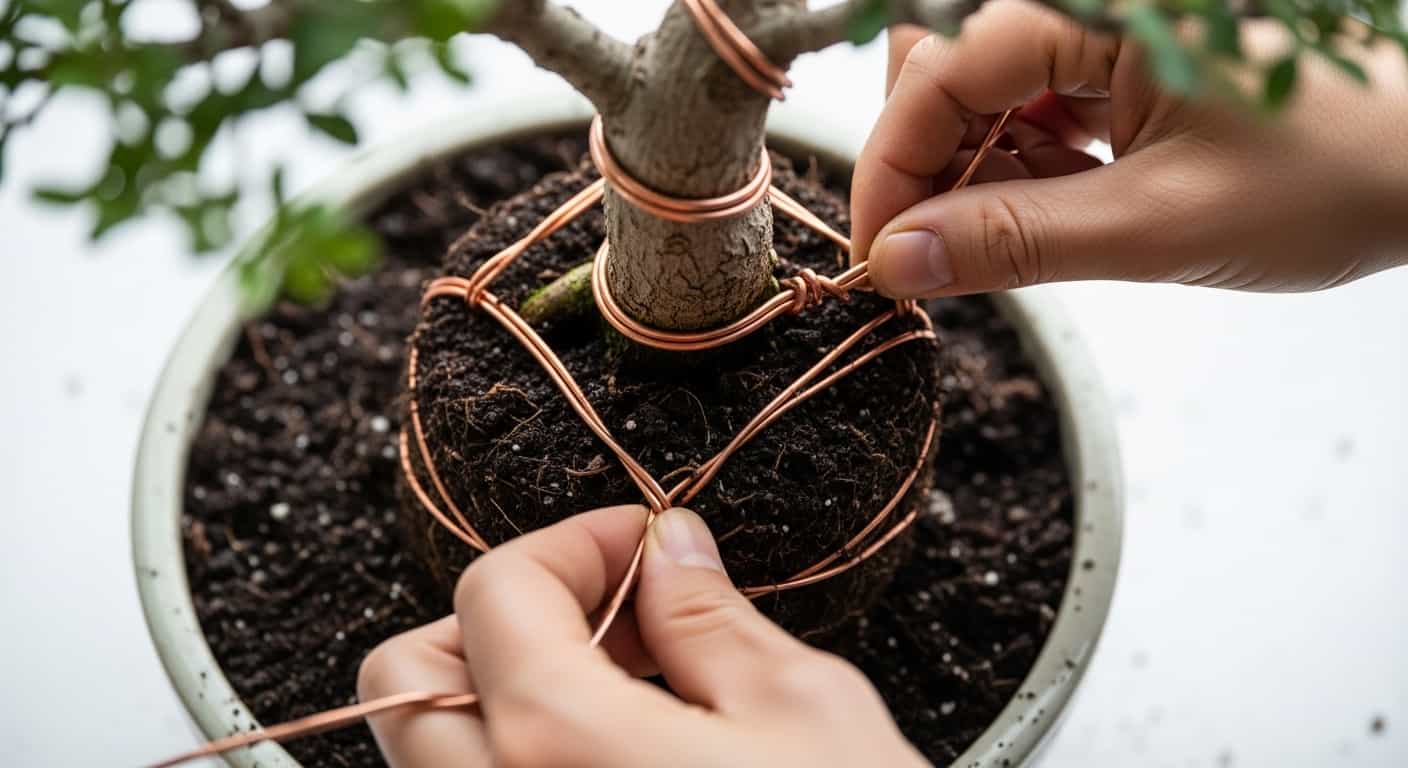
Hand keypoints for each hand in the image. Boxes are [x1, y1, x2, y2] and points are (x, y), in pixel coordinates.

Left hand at [357, 505, 925, 767]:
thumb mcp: (806, 712)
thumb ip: (710, 617)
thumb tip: (672, 551)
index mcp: (561, 745)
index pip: (494, 590)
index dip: (575, 543)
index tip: (643, 546)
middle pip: (409, 677)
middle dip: (498, 621)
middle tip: (605, 614)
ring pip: (431, 759)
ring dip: (502, 698)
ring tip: (624, 692)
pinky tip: (619, 762)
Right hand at [851, 0, 1407, 298]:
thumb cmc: (1335, 177)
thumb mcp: (1156, 224)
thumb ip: (1014, 242)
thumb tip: (899, 259)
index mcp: (1101, 8)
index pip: (943, 72)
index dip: (892, 165)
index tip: (877, 252)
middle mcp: (1096, 9)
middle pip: (953, 76)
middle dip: (932, 169)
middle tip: (938, 257)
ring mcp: (1114, 38)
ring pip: (993, 103)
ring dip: (980, 180)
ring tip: (1013, 243)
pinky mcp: (1130, 73)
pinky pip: (1042, 117)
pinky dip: (1028, 176)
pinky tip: (1057, 217)